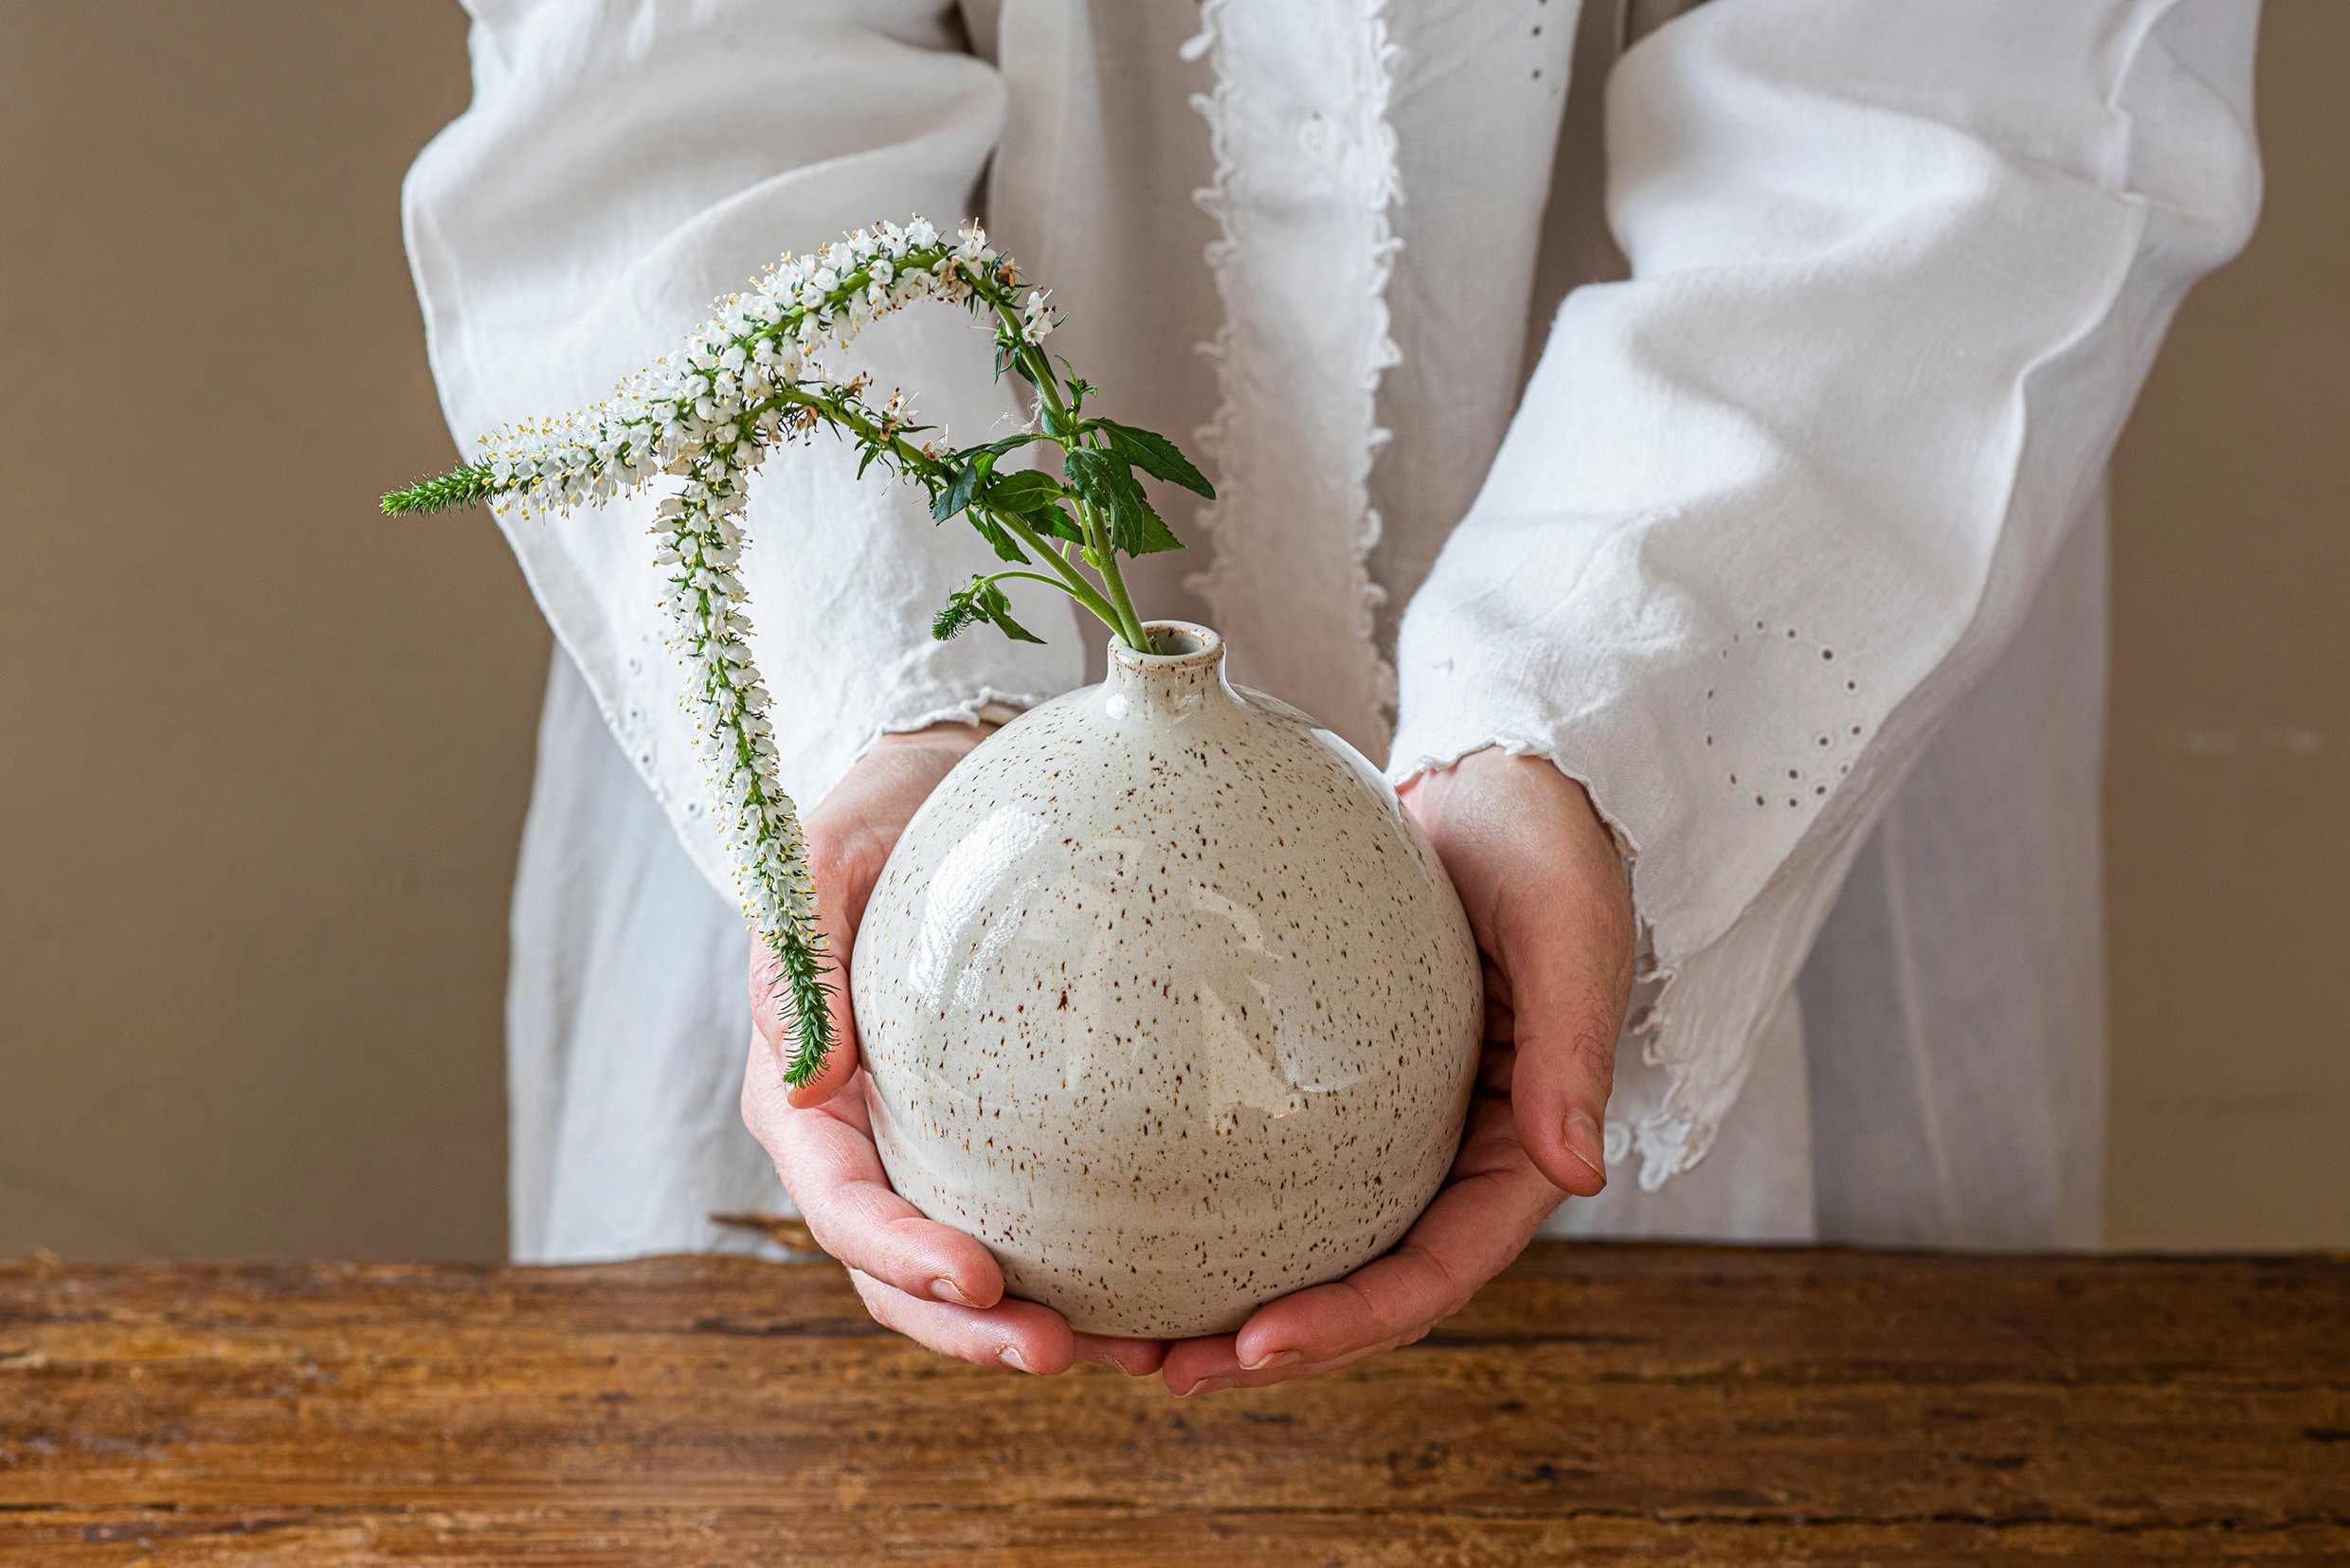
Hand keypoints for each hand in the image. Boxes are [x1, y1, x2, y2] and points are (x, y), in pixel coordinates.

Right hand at [740, 722, 1168, 1378]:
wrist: (946, 785)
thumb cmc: (884, 810)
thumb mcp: (828, 853)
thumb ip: (801, 955)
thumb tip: (803, 1085)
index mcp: (804, 1095)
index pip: (842, 1203)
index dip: (901, 1256)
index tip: (981, 1278)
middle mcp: (862, 1144)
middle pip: (902, 1275)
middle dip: (973, 1330)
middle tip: (1065, 1353)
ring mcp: (930, 1151)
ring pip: (971, 1276)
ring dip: (1037, 1327)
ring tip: (1137, 1357)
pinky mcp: (996, 1144)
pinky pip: (1037, 1226)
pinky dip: (1091, 1273)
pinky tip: (1167, 1300)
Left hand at [1158, 748, 1633, 1396]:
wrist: (1505, 776)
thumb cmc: (1552, 846)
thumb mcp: (1571, 933)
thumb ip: (1574, 1049)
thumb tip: (1574, 1171)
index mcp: (1515, 1150)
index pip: (1435, 1271)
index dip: (1350, 1323)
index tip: (1253, 1345)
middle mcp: (1449, 1157)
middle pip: (1357, 1287)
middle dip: (1264, 1344)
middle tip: (1156, 1368)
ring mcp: (1391, 1128)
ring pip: (1305, 1243)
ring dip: (1222, 1296)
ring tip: (1119, 1332)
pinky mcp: (1337, 1087)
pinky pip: (1270, 1164)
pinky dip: (1208, 1204)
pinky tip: (1125, 1220)